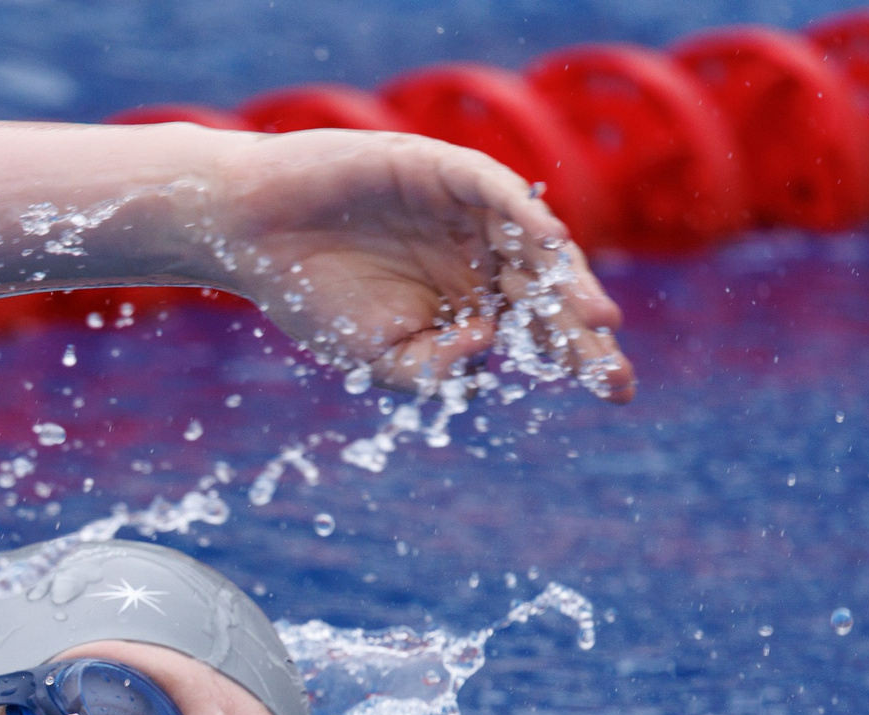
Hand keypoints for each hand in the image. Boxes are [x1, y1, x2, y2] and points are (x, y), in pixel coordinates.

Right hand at [208, 128, 635, 402]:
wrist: (254, 235)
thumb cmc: (312, 298)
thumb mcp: (378, 359)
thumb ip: (437, 368)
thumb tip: (490, 344)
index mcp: (472, 302)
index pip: (538, 331)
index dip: (578, 357)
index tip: (613, 391)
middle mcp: (481, 256)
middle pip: (549, 293)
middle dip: (583, 330)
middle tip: (610, 369)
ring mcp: (466, 212)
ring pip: (534, 245)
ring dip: (567, 280)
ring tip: (594, 318)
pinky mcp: (443, 170)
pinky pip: (496, 189)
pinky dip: (525, 214)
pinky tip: (550, 245)